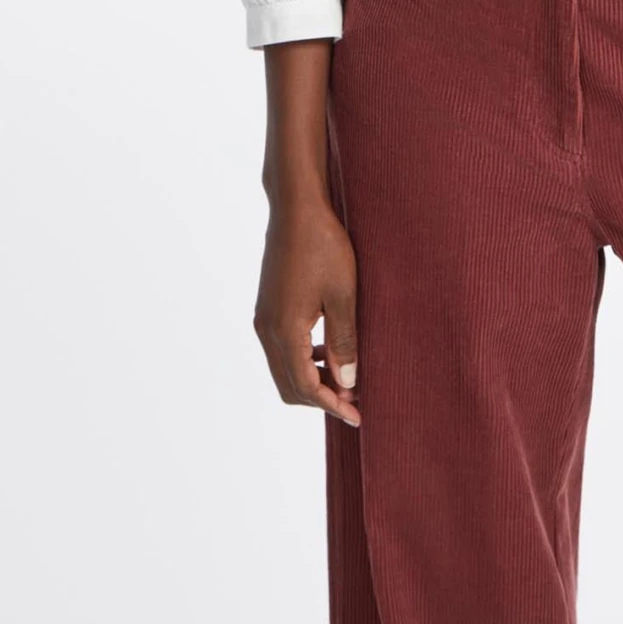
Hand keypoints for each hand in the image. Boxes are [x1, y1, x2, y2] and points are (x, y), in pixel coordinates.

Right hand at [253, 200, 361, 427]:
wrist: (296, 208)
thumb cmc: (324, 245)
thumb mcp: (343, 295)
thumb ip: (345, 342)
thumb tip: (347, 384)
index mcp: (284, 331)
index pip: (305, 387)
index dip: (332, 405)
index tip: (359, 415)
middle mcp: (267, 330)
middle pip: (289, 386)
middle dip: (321, 398)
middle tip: (355, 399)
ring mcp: (263, 319)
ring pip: (284, 369)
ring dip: (313, 379)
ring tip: (348, 375)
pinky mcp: (267, 308)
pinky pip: (282, 349)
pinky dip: (305, 359)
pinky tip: (330, 349)